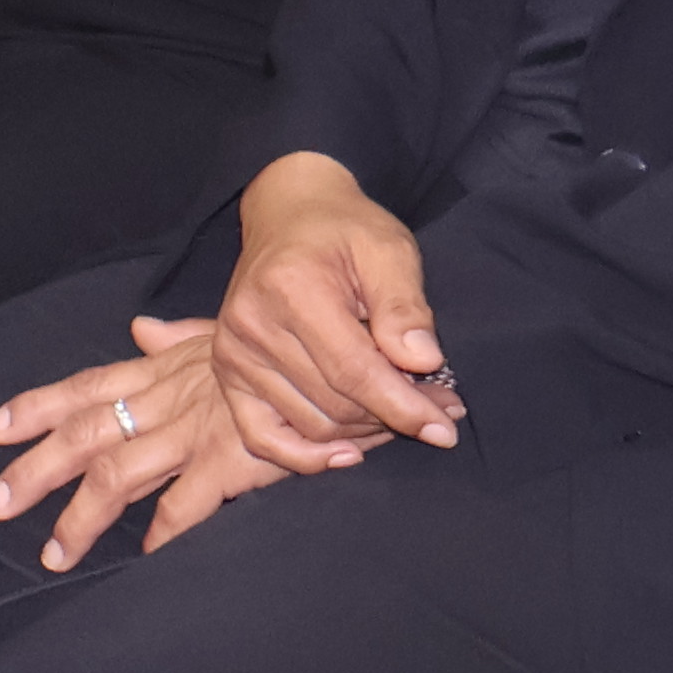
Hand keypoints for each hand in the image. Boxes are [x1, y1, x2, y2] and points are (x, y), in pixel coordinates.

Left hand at [0, 319, 313, 570]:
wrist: (345, 356)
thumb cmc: (288, 347)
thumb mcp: (227, 333)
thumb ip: (179, 338)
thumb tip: (139, 329)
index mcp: (165, 370)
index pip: (86, 387)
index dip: (36, 408)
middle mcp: (170, 400)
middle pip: (86, 435)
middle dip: (34, 470)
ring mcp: (199, 431)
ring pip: (120, 475)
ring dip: (81, 518)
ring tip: (53, 557)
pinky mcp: (233, 461)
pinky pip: (187, 505)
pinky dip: (163, 534)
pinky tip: (144, 561)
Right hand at [218, 154, 461, 455]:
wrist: (288, 214)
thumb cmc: (344, 229)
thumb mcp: (388, 248)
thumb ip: (404, 304)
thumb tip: (422, 362)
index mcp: (289, 288)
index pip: (354, 370)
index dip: (404, 405)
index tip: (445, 427)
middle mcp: (250, 324)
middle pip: (334, 404)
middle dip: (393, 416)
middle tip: (439, 409)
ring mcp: (232, 353)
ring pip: (311, 425)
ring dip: (364, 432)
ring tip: (402, 413)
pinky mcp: (227, 372)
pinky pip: (262, 437)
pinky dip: (305, 457)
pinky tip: (349, 453)